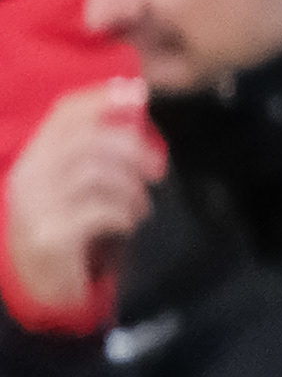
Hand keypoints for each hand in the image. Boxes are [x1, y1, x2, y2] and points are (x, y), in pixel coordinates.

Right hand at [6, 79, 159, 324]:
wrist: (36, 282)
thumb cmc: (62, 223)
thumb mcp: (71, 182)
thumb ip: (94, 147)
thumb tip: (135, 99)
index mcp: (32, 159)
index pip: (63, 114)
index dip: (102, 98)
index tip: (139, 93)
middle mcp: (27, 178)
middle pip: (88, 141)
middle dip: (134, 148)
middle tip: (158, 170)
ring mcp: (36, 207)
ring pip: (97, 174)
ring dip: (132, 188)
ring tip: (140, 206)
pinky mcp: (51, 235)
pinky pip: (101, 211)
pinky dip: (125, 214)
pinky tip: (128, 224)